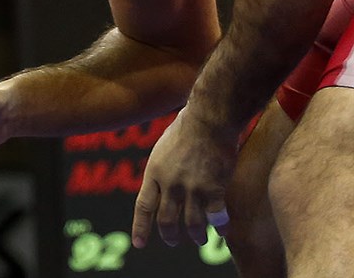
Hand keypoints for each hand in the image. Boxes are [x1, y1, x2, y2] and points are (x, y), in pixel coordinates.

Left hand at [131, 109, 236, 248]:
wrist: (208, 119)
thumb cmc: (186, 127)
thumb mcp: (163, 148)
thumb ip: (161, 169)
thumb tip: (160, 183)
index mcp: (154, 172)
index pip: (143, 206)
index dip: (140, 227)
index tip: (138, 244)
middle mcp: (170, 184)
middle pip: (166, 221)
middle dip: (169, 236)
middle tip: (173, 242)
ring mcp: (192, 188)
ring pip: (192, 225)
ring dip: (196, 236)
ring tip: (199, 240)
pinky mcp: (214, 189)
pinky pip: (217, 218)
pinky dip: (220, 228)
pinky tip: (223, 231)